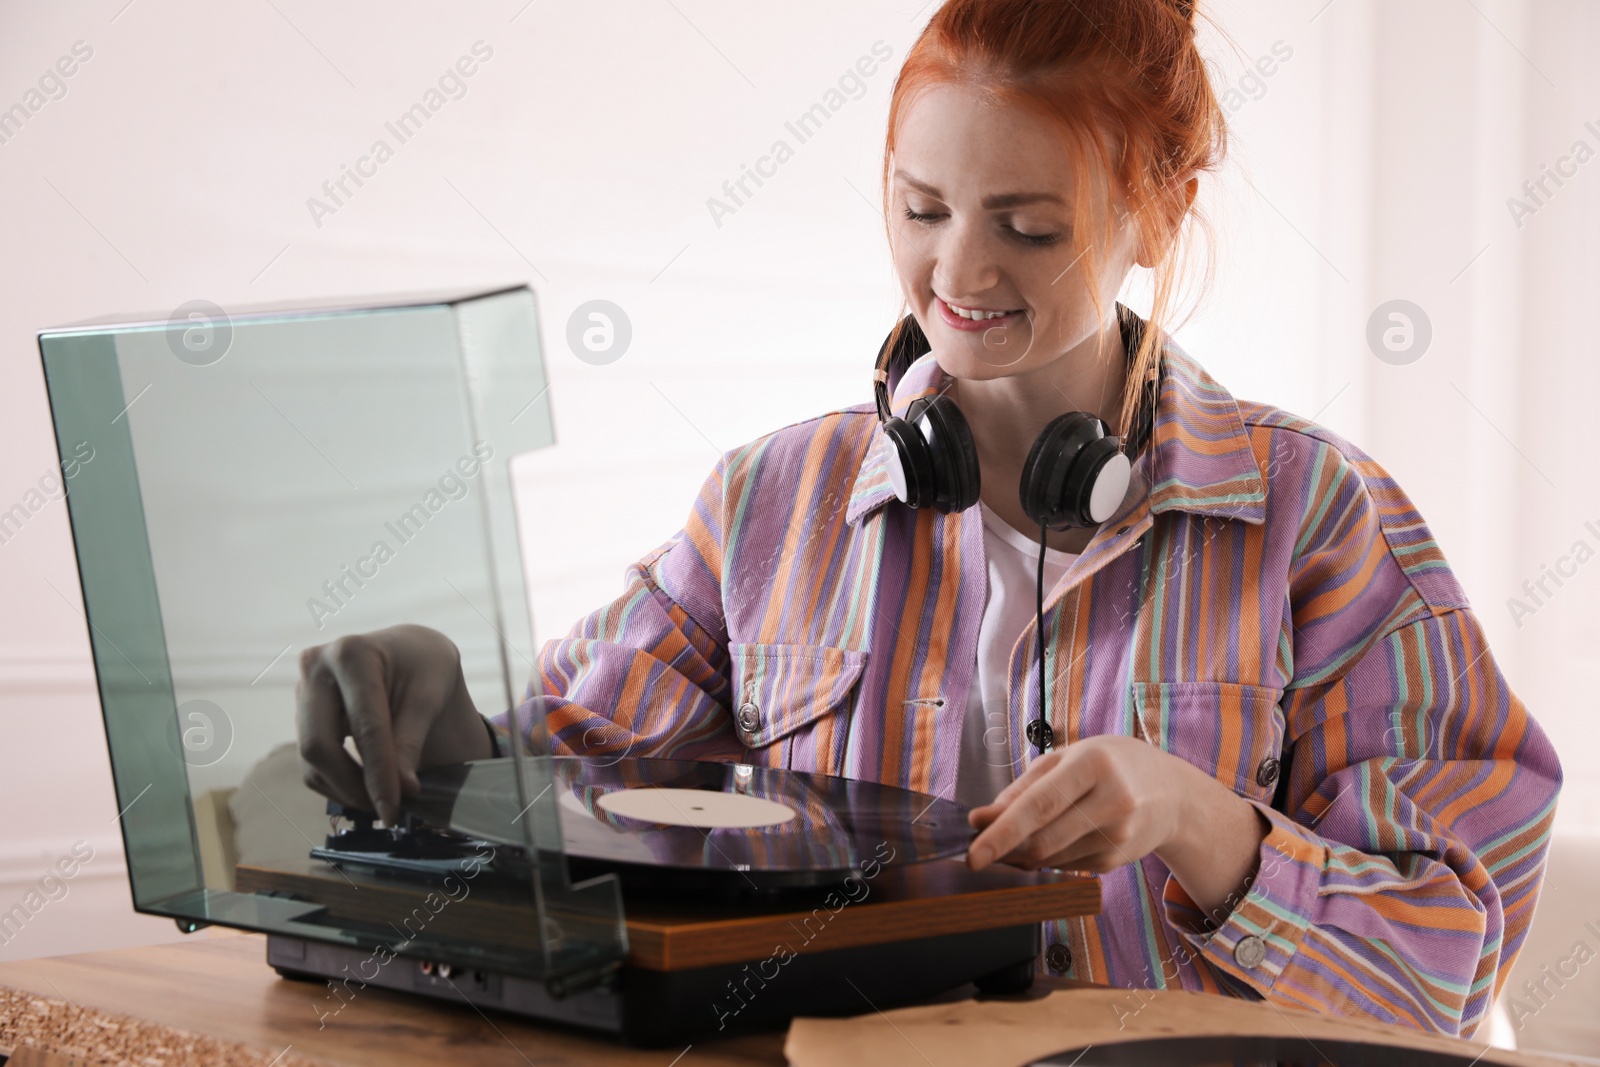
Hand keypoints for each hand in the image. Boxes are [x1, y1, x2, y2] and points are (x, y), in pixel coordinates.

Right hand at [296, 624, 491, 823]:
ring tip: (384, 802)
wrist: (406, 653)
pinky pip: (310, 762)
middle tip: (388, 812)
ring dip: (346, 791)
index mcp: (351, 654)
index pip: (364, 727)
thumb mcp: (428, 696)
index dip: (378, 774)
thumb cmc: (422, 667)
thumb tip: (401, 789)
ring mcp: (302, 691)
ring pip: (311, 760)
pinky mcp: (301, 714)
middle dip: (354, 788)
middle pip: (320, 746)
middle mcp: (315, 668)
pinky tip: (367, 789)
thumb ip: (410, 740)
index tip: (393, 809)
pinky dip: (337, 783)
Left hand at [966, 735, 1189, 873]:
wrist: (1172, 794)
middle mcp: (1112, 802)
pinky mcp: (1115, 862)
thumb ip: (1022, 787)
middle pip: (1043, 841)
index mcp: (1094, 764)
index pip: (1039, 805)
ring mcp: (1117, 837)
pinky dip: (1046, 858)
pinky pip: (1064, 867)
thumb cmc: (1111, 766)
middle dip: (1004, 849)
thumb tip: (983, 819)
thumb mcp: (1068, 757)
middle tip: (980, 847)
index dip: (1001, 832)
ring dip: (1022, 855)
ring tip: (1017, 836)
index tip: (973, 853)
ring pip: (1050, 860)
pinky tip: (1052, 839)